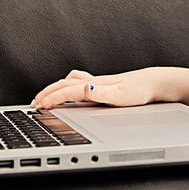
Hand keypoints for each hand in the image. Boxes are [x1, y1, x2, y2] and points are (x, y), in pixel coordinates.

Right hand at [31, 69, 164, 108]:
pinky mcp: (103, 84)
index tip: (37, 107)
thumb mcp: (121, 95)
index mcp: (94, 85)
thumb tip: (85, 88)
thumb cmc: (140, 91)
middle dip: (46, 93)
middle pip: (63, 84)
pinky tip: (70, 91)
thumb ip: (102, 92)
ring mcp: (97, 82)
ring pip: (69, 82)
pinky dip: (67, 86)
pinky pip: (78, 83)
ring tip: (45, 97)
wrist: (154, 83)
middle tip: (34, 104)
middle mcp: (93, 82)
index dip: (50, 99)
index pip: (65, 91)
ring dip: (55, 88)